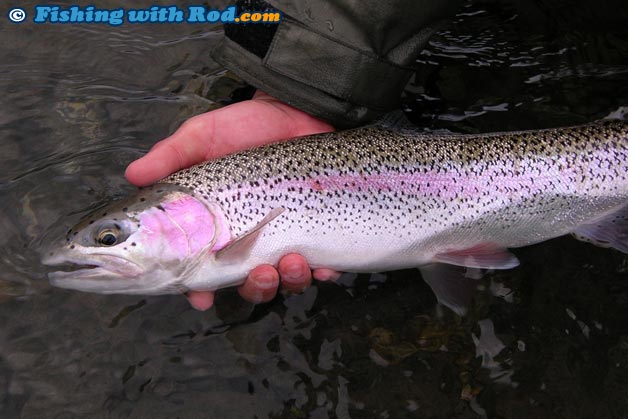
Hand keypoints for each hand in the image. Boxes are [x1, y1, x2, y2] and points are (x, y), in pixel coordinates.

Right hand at [126, 91, 339, 309]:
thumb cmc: (244, 125)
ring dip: (289, 281)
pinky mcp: (316, 229)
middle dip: (255, 288)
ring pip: (286, 280)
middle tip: (260, 273)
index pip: (202, 268)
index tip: (200, 298)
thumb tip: (133, 174)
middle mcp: (250, 239)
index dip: (198, 290)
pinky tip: (324, 266)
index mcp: (216, 227)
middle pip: (249, 284)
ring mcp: (285, 237)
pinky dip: (323, 273)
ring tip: (293, 262)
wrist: (294, 109)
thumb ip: (171, 156)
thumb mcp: (202, 136)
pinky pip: (323, 266)